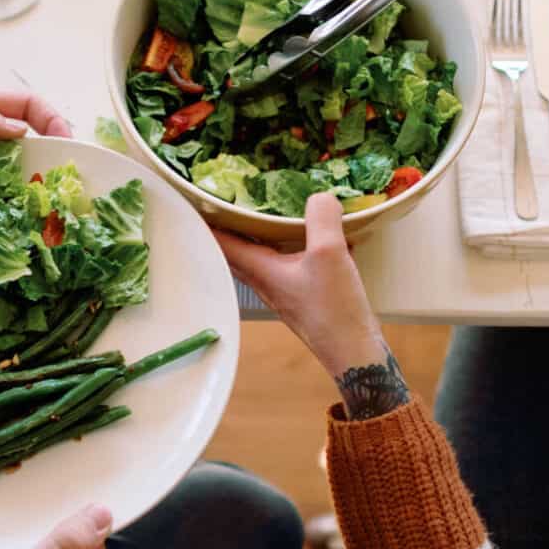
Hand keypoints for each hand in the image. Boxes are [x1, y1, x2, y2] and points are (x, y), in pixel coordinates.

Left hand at [0, 86, 70, 199]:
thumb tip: (20, 129)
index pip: (22, 101)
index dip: (50, 117)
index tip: (68, 144)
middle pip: (21, 136)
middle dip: (44, 154)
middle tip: (58, 182)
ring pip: (6, 166)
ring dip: (23, 181)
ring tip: (38, 202)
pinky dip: (0, 200)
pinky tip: (8, 215)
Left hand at [214, 193, 386, 379]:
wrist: (353, 353)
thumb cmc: (334, 309)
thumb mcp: (329, 254)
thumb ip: (321, 219)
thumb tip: (320, 195)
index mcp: (259, 269)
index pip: (220, 240)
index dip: (204, 217)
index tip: (194, 195)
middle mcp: (264, 280)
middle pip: (235, 248)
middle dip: (229, 222)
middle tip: (228, 195)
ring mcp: (283, 289)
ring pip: (261, 255)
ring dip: (258, 233)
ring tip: (264, 207)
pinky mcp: (303, 295)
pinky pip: (287, 262)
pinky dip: (290, 244)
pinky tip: (313, 234)